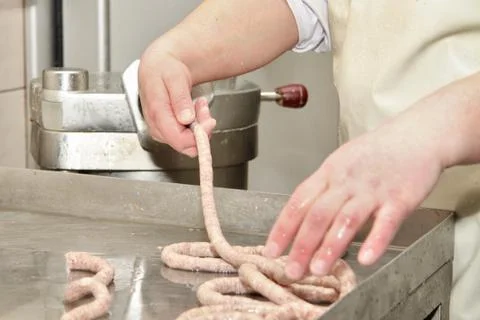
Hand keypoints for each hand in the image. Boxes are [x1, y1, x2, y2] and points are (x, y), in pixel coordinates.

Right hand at [138, 47, 215, 156]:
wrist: (157, 67)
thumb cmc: (164, 70)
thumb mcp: (175, 77)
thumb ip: (180, 99)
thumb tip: (186, 119)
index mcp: (157, 114)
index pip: (179, 139)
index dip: (199, 136)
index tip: (210, 121)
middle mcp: (157, 127)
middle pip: (185, 144)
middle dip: (202, 129)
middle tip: (204, 107)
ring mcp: (161, 132)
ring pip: (188, 143)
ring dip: (200, 125)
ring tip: (200, 103)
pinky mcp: (167, 132)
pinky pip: (187, 137)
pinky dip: (196, 125)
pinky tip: (195, 108)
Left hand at [263, 109, 447, 279]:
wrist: (416, 134)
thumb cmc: (376, 152)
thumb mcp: (341, 163)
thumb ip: (323, 190)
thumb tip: (301, 219)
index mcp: (329, 173)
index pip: (299, 201)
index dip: (283, 227)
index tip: (271, 250)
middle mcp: (346, 182)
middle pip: (318, 214)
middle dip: (302, 245)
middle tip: (292, 270)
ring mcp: (373, 190)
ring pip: (346, 219)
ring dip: (330, 246)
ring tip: (319, 269)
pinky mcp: (400, 198)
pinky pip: (386, 222)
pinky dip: (375, 241)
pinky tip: (365, 258)